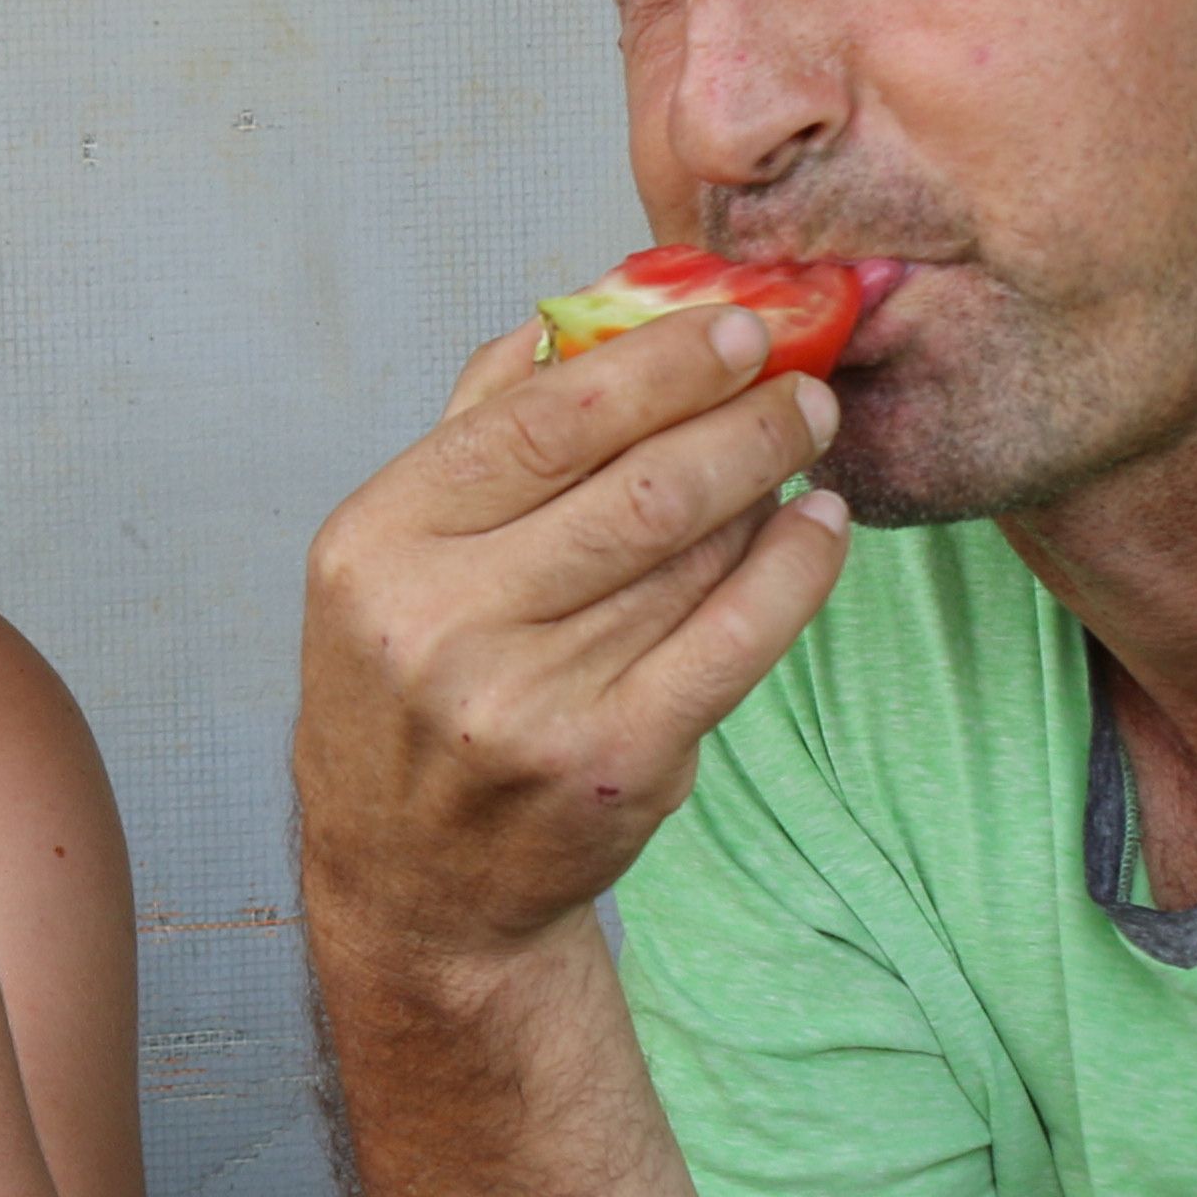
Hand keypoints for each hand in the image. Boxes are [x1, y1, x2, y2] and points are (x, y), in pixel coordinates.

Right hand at [293, 305, 848, 970]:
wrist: (420, 884)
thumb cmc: (414, 696)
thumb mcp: (395, 558)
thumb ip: (478, 431)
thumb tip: (575, 312)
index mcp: (377, 545)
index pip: (536, 422)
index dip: (655, 365)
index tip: (736, 329)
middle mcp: (441, 622)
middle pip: (633, 485)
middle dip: (741, 418)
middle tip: (801, 384)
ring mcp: (528, 699)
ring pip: (692, 555)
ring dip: (768, 487)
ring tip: (801, 448)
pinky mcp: (615, 760)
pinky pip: (738, 636)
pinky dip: (797, 569)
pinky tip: (819, 528)